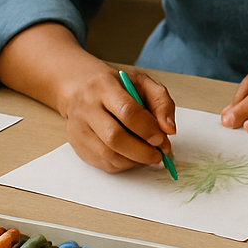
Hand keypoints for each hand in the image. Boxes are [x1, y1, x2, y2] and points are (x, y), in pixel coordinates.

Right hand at [62, 66, 177, 172]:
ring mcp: (79, 129)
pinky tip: (133, 156)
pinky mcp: (78, 145)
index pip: (127, 111)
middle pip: (114, 137)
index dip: (148, 129)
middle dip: (142, 151)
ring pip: (108, 155)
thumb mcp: (142, 83)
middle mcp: (87, 108)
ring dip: (135, 161)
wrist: (80, 88)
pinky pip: (104, 163)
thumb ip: (161, 102)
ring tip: (149, 156)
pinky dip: (124, 164)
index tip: (162, 139)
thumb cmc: (115, 87)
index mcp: (104, 87)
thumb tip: (169, 129)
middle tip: (159, 154)